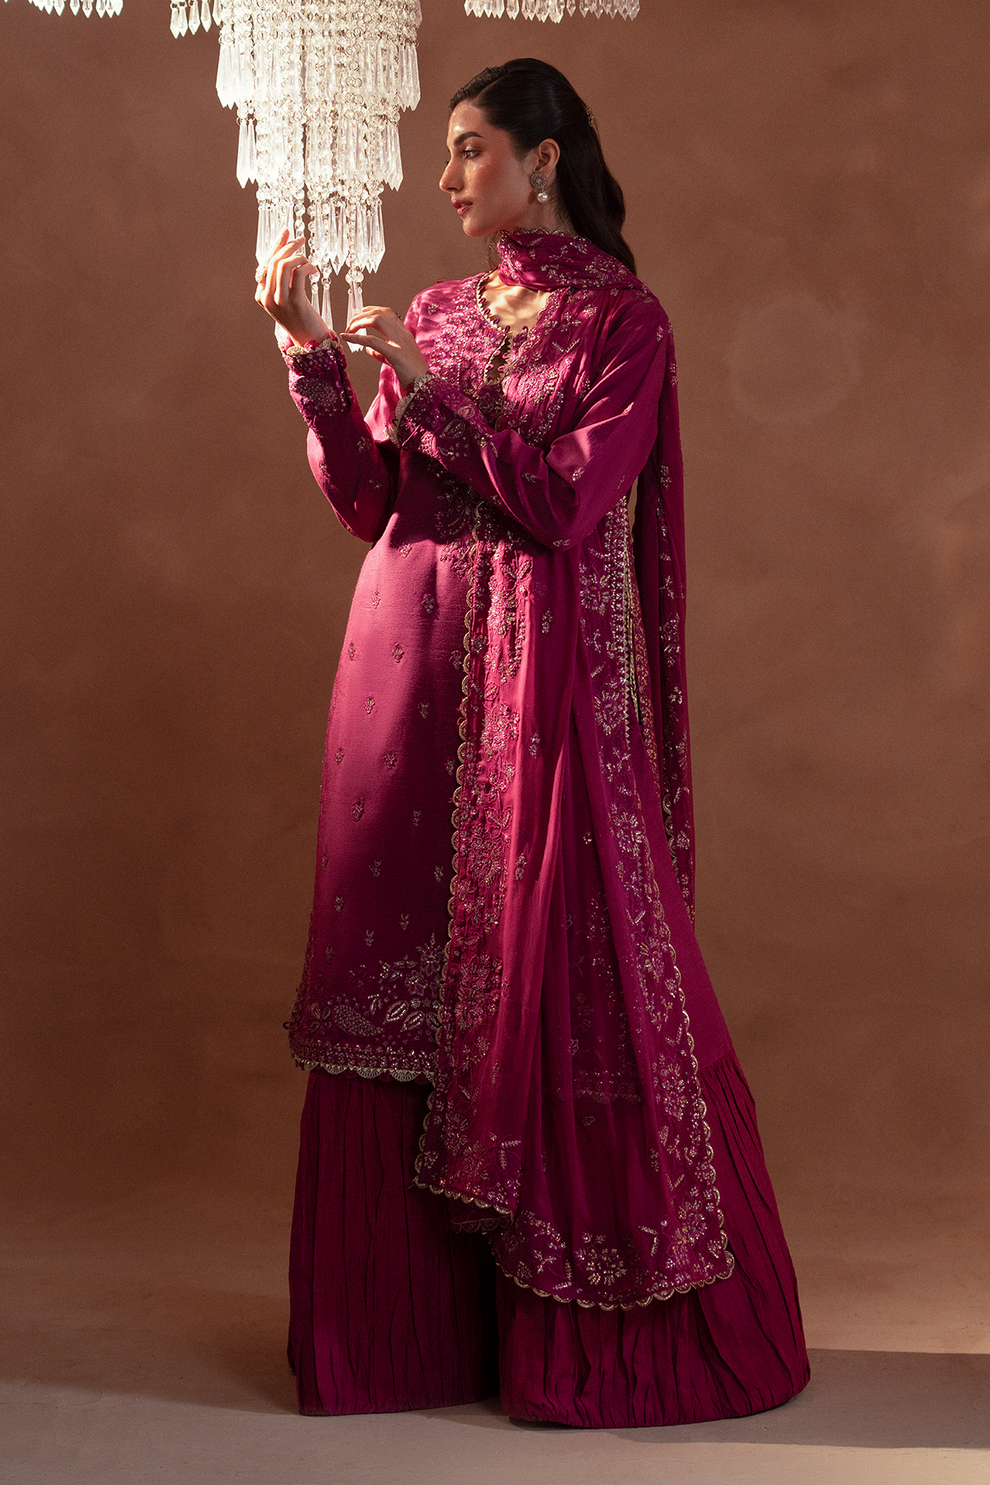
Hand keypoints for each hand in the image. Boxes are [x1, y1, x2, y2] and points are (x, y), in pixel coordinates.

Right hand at [255, 229, 329, 346]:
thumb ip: (282, 282)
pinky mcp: (295, 302)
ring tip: (308, 259)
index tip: (286, 233)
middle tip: (301, 239)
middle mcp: (267, 298)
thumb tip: (287, 257)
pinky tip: (313, 270)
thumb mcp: (286, 300)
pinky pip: (298, 273)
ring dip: (298, 255)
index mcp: (260, 296)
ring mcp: (280, 301)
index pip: (266, 264)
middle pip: (274, 261)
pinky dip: (307, 266)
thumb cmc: (300, 319)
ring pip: (283, 265)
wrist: (310, 342)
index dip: (276, 245)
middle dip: (288, 246)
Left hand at [341, 306, 429, 389]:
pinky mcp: (395, 353)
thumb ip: (380, 353)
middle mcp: (402, 333)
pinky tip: (346, 337)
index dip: (371, 309)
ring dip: (358, 323)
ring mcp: (399, 342)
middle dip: (360, 315)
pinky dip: (357, 338)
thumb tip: (367, 349)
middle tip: (349, 324)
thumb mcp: (395, 360)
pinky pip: (373, 341)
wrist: (425, 384)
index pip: (387, 312)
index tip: (358, 313)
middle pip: (379, 313)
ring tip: (347, 330)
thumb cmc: (412, 374)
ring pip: (375, 321)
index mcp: (404, 333)